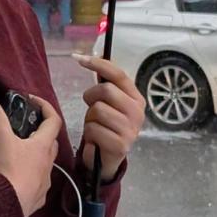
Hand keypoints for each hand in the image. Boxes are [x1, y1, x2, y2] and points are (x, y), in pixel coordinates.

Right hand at [0, 95, 62, 216]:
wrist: (7, 205)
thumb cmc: (8, 168)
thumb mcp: (0, 138)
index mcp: (43, 146)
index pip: (54, 120)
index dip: (45, 106)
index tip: (32, 102)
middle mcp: (48, 163)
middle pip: (51, 142)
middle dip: (40, 133)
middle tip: (24, 129)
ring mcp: (45, 182)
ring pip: (45, 163)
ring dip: (36, 155)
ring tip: (18, 154)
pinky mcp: (38, 198)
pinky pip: (38, 183)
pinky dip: (30, 176)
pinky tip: (17, 177)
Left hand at [74, 54, 145, 181]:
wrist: (107, 159)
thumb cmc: (106, 127)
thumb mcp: (108, 104)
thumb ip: (105, 85)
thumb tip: (90, 58)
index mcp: (136, 99)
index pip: (118, 74)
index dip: (98, 63)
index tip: (78, 58)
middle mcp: (138, 112)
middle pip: (106, 90)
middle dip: (91, 97)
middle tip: (92, 108)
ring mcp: (131, 129)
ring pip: (97, 110)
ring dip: (90, 119)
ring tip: (96, 127)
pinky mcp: (121, 145)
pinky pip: (94, 129)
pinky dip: (90, 134)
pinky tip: (96, 140)